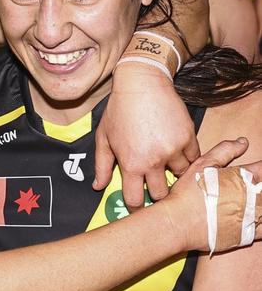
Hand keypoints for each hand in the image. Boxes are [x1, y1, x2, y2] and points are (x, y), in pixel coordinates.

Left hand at [95, 64, 199, 208]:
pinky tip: (177, 151)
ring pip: (181, 176)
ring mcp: (174, 149)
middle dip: (157, 193)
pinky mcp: (189, 138)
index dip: (136, 206)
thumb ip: (102, 166)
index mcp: (131, 163)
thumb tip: (97, 187)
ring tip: (166, 164)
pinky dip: (187, 158)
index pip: (136, 199)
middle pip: (161, 194)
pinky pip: (194, 159)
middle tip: (154, 186)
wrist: (141, 84)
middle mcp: (154, 160)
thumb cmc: (119, 110)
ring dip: (174, 174)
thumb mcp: (104, 138)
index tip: (137, 205)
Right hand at [163, 137, 261, 251]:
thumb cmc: (188, 195)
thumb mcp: (202, 165)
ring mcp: (251, 217)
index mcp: (243, 178)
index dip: (260, 168)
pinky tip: (256, 216)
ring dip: (260, 202)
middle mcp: (252, 197)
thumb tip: (242, 142)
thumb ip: (224, 150)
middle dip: (259, 186)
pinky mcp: (247, 233)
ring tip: (253, 200)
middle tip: (248, 187)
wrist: (178, 223)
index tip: (257, 169)